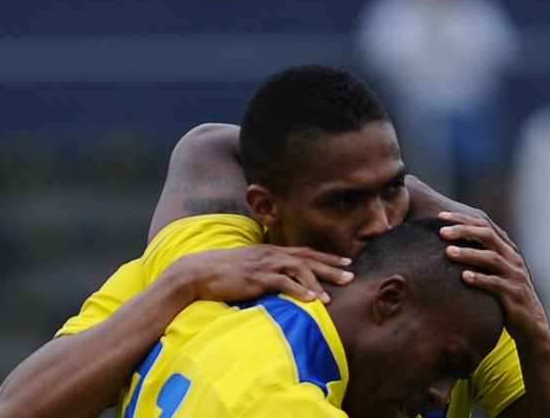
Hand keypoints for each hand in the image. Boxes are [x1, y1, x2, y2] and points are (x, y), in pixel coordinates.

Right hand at [166, 245, 353, 303]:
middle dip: (331, 267)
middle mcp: (271, 254)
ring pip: (299, 269)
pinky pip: (282, 283)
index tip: (346, 261)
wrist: (198, 272)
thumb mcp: (249, 267)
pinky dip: (298, 290)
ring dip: (317, 282)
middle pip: (308, 258)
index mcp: (271, 251)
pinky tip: (311, 299)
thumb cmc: (222, 272)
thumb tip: (279, 280)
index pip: (305, 252)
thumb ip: (266, 270)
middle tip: (351, 275)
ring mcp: (264, 265)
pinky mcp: (256, 278)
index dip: (326, 257)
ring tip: (331, 296)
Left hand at [437, 212, 549, 344]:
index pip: (483, 225)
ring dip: (468, 254)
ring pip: (491, 258)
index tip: (440, 217)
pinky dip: (480, 279)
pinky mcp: (514, 294)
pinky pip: (496, 284)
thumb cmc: (504, 294)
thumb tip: (444, 245)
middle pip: (487, 236)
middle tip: (442, 232)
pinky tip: (464, 277)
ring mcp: (514, 275)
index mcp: (506, 249)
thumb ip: (477, 257)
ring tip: (448, 252)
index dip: (462, 219)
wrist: (530, 323)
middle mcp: (512, 258)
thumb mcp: (493, 271)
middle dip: (464, 231)